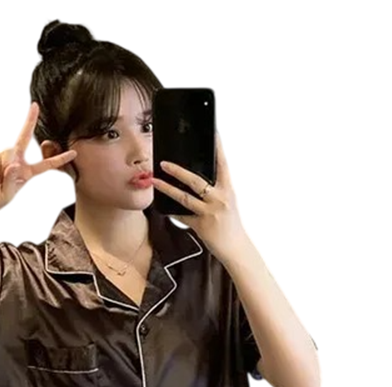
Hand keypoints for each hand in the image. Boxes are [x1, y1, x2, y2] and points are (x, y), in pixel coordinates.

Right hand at [0, 101, 76, 219]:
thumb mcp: (7, 194)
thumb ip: (12, 180)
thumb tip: (13, 163)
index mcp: (26, 173)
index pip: (45, 165)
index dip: (59, 159)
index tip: (73, 154)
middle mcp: (16, 162)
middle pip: (24, 139)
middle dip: (29, 121)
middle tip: (35, 106)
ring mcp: (2, 158)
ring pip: (8, 154)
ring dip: (3, 170)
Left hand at [151, 132, 247, 259]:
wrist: (236, 248)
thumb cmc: (231, 225)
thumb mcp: (227, 203)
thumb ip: (214, 191)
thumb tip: (198, 181)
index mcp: (228, 190)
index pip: (222, 164)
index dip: (218, 147)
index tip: (213, 131)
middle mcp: (219, 199)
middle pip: (196, 181)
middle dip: (178, 171)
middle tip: (164, 163)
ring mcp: (210, 212)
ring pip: (184, 197)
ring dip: (167, 188)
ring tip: (155, 181)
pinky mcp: (201, 225)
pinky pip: (182, 216)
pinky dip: (172, 211)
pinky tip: (162, 206)